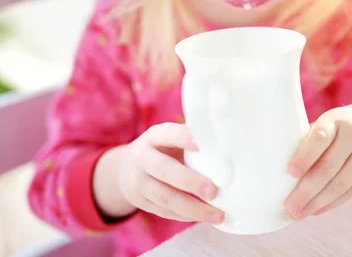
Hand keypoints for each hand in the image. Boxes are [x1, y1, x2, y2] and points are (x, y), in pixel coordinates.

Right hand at [96, 122, 224, 223]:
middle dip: (190, 182)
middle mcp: (142, 158)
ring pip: (165, 197)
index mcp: (153, 136)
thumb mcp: (169, 139)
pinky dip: (186, 216)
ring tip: (217, 214)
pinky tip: (204, 217)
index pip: (167, 134)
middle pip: (164, 170)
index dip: (183, 138)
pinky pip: (164, 212)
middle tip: (214, 191)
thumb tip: (225, 151)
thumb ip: (190, 141)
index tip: (201, 145)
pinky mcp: (140, 202)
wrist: (125, 168)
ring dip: (193, 208)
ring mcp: (138, 182)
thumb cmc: (161, 150)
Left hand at [284, 98, 351, 218]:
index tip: (290, 172)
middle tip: (289, 206)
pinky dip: (331, 203)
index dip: (305, 155)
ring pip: (340, 184)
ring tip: (298, 214)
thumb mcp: (335, 119)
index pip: (320, 137)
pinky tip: (315, 210)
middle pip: (329, 167)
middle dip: (307, 190)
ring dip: (317, 202)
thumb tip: (282, 160)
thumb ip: (313, 137)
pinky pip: (350, 192)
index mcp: (339, 120)